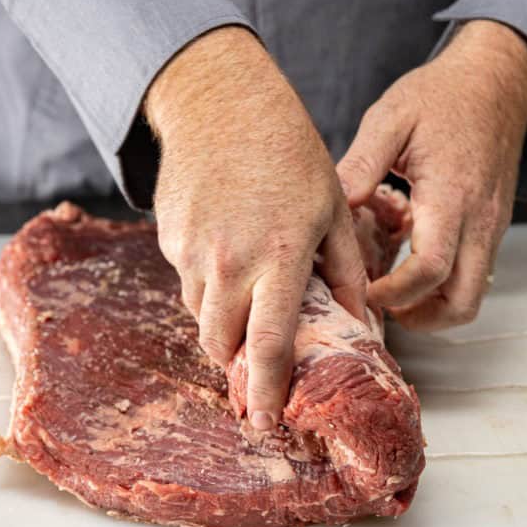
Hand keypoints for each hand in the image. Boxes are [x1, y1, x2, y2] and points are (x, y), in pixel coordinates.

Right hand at [145, 27, 366, 429]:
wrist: (220, 103)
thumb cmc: (288, 153)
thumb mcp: (332, 207)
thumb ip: (344, 269)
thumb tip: (358, 320)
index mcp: (279, 258)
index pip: (270, 345)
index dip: (268, 391)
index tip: (266, 423)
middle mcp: (229, 263)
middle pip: (222, 345)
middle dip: (237, 362)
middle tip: (254, 360)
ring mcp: (191, 251)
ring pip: (201, 315)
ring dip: (222, 320)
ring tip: (245, 289)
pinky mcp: (168, 238)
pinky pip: (186, 280)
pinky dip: (206, 282)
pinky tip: (225, 248)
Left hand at [337, 20, 526, 329]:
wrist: (496, 82)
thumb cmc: (442, 97)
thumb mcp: (391, 118)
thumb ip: (362, 164)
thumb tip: (334, 205)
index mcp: (451, 196)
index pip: (430, 268)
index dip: (395, 293)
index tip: (364, 292)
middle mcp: (480, 221)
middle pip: (462, 302)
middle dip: (421, 319)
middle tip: (380, 307)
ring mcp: (492, 228)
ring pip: (474, 296)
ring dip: (435, 310)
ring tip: (394, 298)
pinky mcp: (493, 229)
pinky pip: (475, 276)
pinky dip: (445, 288)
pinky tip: (411, 272)